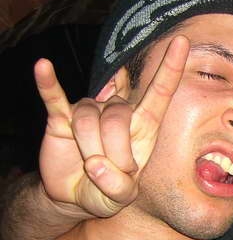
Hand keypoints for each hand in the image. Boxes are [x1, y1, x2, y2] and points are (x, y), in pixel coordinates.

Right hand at [35, 35, 189, 217]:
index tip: (182, 41)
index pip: (161, 92)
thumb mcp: (122, 198)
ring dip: (88, 146)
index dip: (170, 68)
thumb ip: (118, 187)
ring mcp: (90, 111)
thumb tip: (95, 164)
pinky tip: (43, 66)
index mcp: (144, 127)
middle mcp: (119, 112)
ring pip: (89, 119)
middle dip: (113, 149)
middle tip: (108, 169)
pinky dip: (48, 84)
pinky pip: (55, 97)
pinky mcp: (60, 117)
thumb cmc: (108, 190)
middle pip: (118, 116)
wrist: (75, 196)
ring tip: (89, 163)